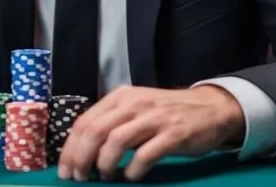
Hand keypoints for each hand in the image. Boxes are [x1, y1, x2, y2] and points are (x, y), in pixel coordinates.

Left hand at [57, 85, 244, 181]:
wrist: (210, 108)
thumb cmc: (167, 113)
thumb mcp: (136, 109)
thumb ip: (112, 123)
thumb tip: (82, 151)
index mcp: (121, 97)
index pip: (85, 121)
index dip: (71, 148)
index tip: (65, 170)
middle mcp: (134, 104)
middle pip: (96, 130)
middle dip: (81, 158)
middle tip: (79, 178)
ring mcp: (154, 118)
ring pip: (116, 141)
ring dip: (104, 164)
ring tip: (104, 177)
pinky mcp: (173, 134)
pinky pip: (145, 155)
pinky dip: (133, 170)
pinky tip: (130, 177)